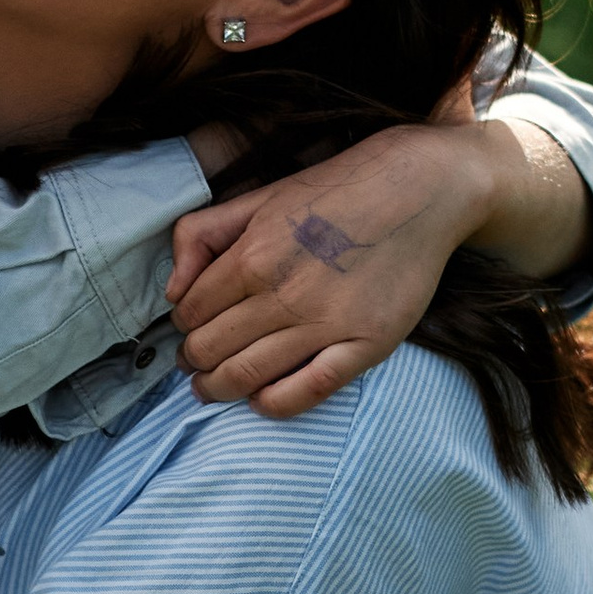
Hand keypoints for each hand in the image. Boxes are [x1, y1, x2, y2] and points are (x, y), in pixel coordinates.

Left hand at [168, 111, 591, 415]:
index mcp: (252, 256)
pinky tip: (260, 400)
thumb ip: (203, 234)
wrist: (420, 189)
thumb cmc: (338, 190)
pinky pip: (307, 391)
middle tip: (194, 363)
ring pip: (247, 376)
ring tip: (210, 388)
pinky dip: (273, 404)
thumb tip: (171, 291)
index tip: (190, 328)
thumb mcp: (260, 197)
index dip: (183, 325)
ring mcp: (326, 324)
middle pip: (212, 349)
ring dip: (218, 388)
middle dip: (193, 360)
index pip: (191, 312)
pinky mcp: (366, 344)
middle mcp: (283, 295)